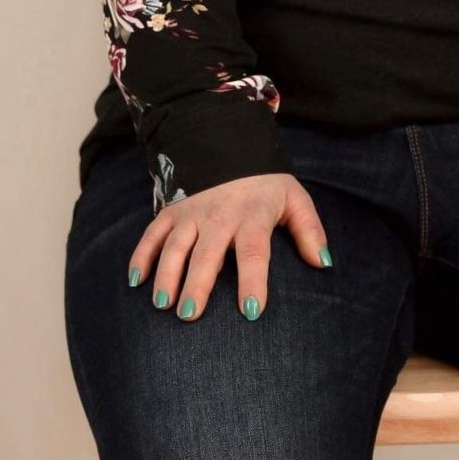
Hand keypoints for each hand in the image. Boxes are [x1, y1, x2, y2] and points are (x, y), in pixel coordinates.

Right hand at [127, 171, 331, 320]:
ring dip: (166, 274)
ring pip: (175, 245)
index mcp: (252, 215)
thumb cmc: (266, 184)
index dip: (253, 281)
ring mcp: (192, 212)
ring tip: (163, 305)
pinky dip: (141, 256)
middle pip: (207, 253)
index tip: (252, 311)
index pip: (254, 252)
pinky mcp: (171, 210)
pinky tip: (135, 282)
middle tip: (189, 315)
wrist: (231, 144)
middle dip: (198, 284)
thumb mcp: (294, 199)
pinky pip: (152, 233)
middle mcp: (219, 215)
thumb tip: (323, 263)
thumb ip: (310, 230)